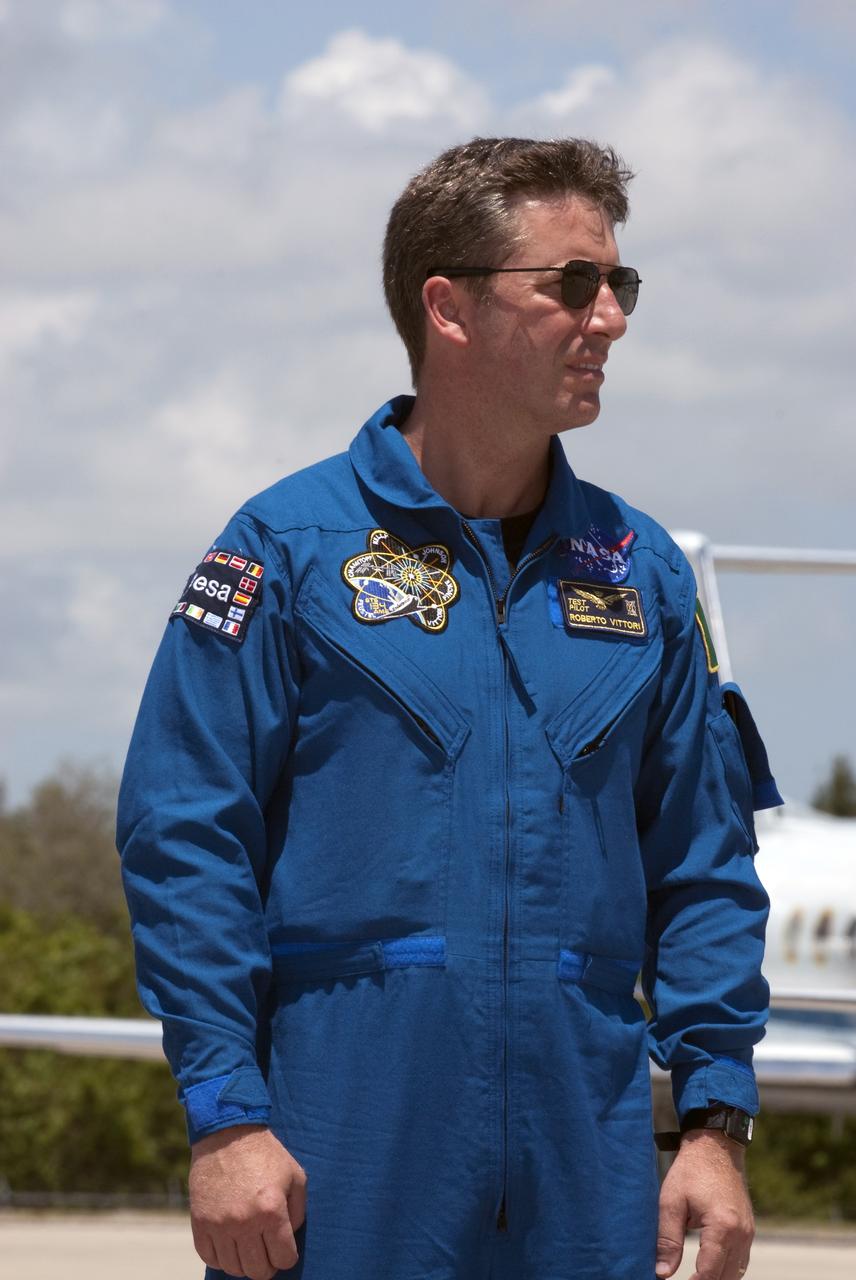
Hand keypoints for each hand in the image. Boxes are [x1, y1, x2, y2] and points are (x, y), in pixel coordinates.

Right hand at [189, 1123, 307, 1277]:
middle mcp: (244, 1222)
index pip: (284, 1259)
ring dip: (244, 1262)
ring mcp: (219, 1224)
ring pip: (233, 1269)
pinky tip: (229, 1243)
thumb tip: (289, 1239)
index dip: (287, 1257)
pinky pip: (209, 1258)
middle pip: (258, 1271)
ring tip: (248, 1245)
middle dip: (267, 1265)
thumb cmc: (265, 1154)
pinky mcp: (200, 1222)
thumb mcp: (295, 1175)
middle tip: (267, 1250)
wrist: (227, 1133)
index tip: (285, 1248)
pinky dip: (221, 1257)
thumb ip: (298, 1212)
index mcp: (271, 1210)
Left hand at [656, 1130, 753, 1279]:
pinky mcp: (749, 1230)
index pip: (709, 1274)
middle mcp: (741, 1234)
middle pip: (725, 1278)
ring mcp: (748, 1233)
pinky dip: (726, 1269)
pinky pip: (740, 1261)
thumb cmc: (691, 1170)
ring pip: (735, 1273)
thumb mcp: (671, 1202)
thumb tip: (662, 1272)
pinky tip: (708, 1268)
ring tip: (693, 1277)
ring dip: (716, 1278)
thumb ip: (667, 1239)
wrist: (715, 1146)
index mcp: (723, 1227)